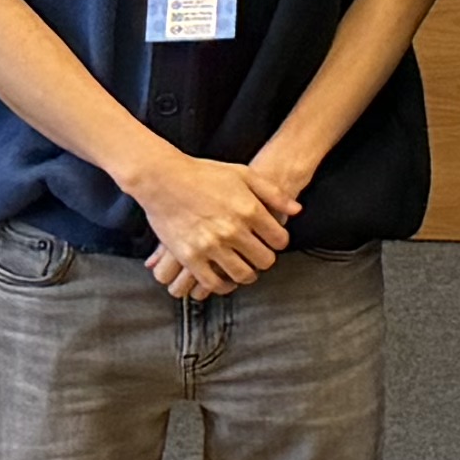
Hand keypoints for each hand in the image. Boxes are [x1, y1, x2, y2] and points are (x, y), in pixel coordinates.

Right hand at [125, 144, 289, 297]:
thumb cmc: (205, 174)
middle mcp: (233, 230)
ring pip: (242, 274)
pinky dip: (222, 286)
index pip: (279, 239)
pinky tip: (225, 280)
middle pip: (264, 260)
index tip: (273, 242)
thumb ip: (273, 193)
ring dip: (248, 275)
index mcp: (250, 210)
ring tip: (246, 269)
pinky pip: (212, 283)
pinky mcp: (190, 257)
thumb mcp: (245, 174)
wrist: (164, 179)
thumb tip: (296, 210)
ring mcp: (211, 245)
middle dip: (266, 259)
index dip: (279, 242)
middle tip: (260, 256)